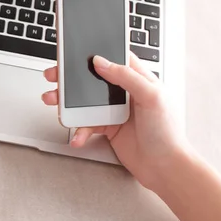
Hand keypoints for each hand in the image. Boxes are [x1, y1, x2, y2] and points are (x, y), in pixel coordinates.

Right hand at [41, 54, 190, 189]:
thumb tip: (102, 61)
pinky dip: (79, 130)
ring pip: (85, 101)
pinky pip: (86, 124)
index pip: (115, 59)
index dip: (95, 54)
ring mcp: (115, 110)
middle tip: (54, 75)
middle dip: (71, 77)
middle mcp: (125, 93)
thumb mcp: (152, 96)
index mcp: (138, 79)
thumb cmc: (167, 133)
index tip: (75, 52)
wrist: (164, 167)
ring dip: (67, 102)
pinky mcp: (107, 127)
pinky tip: (77, 137)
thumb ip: (126, 76)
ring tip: (53, 101)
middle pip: (93, 79)